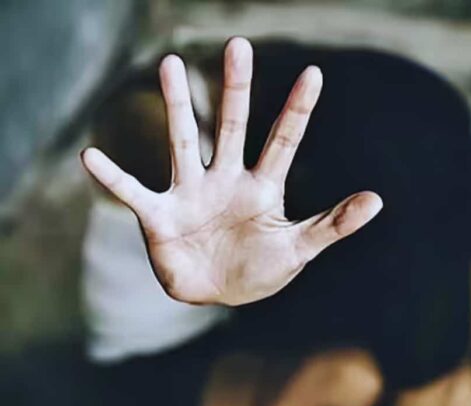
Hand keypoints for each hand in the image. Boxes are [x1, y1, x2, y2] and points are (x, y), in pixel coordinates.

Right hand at [81, 37, 382, 305]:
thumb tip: (378, 198)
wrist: (218, 294)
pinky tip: (91, 156)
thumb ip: (334, 223)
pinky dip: (113, 178)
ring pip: (182, 141)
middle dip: (236, 89)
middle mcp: (225, 179)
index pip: (284, 140)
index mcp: (263, 186)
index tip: (314, 73)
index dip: (298, 110)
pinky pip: (132, 193)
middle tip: (239, 46)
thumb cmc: (260, 268)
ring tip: (168, 64)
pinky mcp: (160, 217)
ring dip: (176, 106)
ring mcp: (191, 193)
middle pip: (231, 126)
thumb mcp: (299, 248)